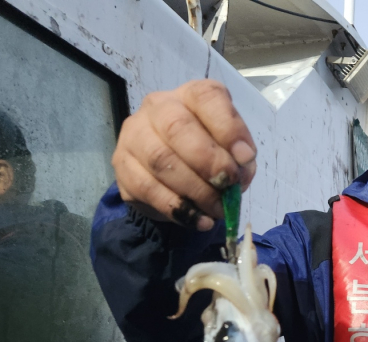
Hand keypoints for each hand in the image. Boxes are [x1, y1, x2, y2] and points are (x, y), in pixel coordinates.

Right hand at [111, 80, 257, 230]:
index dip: (228, 128)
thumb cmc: (209, 158)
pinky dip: (178, 208)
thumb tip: (241, 164)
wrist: (171, 179)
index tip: (245, 157)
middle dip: (208, 161)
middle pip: (177, 127)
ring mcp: (135, 135)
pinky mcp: (122, 166)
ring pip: (160, 159)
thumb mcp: (233, 154)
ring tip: (216, 209)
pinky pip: (147, 188)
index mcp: (191, 97)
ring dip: (195, 190)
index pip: (207, 98)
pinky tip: (198, 219)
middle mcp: (158, 107)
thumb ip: (240, 158)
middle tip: (227, 185)